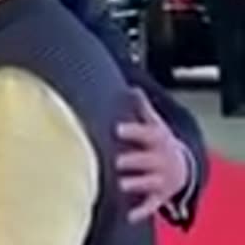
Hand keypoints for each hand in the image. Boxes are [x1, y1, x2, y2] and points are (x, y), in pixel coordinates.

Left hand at [117, 87, 190, 221]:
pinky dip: (141, 210)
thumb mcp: (155, 124)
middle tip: (116, 160)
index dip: (133, 131)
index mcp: (158, 140)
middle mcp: (161, 160)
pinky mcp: (160, 196)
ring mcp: (162, 179)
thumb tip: (131, 87)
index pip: (146, 134)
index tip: (117, 129)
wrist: (185, 168)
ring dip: (135, 183)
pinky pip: (151, 205)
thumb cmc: (160, 142)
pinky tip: (129, 214)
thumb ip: (141, 107)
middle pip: (146, 160)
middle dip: (132, 160)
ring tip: (120, 184)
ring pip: (148, 182)